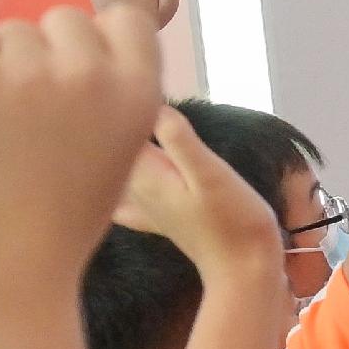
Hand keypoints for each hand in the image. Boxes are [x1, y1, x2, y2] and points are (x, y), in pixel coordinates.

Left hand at [0, 3, 167, 347]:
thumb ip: (108, 97)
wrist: (7, 265)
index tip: (78, 70)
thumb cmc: (63, 219)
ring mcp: (29, 71)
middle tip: (30, 110)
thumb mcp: (117, 151)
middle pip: (63, 19)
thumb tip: (71, 49)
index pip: (126, 20)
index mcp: (140, 93)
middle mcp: (91, 72)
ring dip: (1, 63)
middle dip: (46, 52)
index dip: (99, 40)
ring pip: (11, 31)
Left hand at [115, 105, 283, 280]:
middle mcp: (133, 187)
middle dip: (107, 119)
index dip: (118, 100)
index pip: (114, 124)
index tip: (129, 81)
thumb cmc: (233, 220)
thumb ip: (178, 138)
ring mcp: (142, 205)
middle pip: (107, 145)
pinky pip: (121, 198)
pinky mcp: (156, 218)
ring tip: (106, 124)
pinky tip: (105, 178)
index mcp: (142, 171)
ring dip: (107, 146)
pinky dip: (110, 183)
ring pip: (111, 168)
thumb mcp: (211, 172)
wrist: (243, 268)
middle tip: (119, 92)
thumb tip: (151, 102)